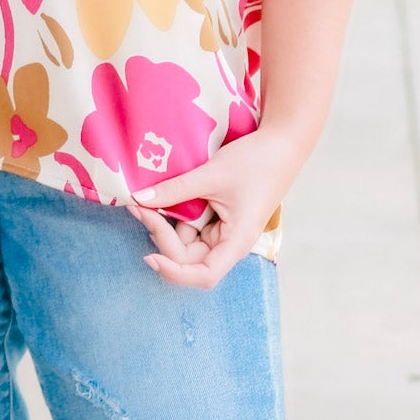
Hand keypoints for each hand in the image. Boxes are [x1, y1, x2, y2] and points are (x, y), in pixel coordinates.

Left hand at [123, 123, 310, 288]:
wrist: (280, 143)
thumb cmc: (255, 162)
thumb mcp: (211, 175)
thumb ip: (174, 190)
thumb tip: (138, 199)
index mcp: (236, 241)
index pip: (202, 275)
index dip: (174, 272)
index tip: (149, 257)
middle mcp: (229, 243)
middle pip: (187, 258)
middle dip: (162, 235)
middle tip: (140, 206)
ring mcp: (223, 232)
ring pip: (186, 242)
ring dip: (165, 225)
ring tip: (146, 200)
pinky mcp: (219, 220)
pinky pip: (192, 226)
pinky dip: (176, 216)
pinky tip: (162, 198)